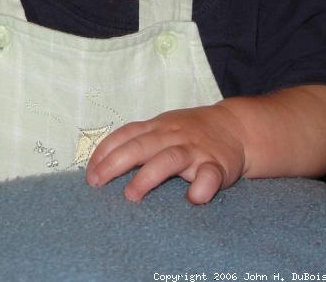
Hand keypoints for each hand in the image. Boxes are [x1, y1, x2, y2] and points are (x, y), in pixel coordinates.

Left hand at [85, 105, 246, 203]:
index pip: (126, 134)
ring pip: (169, 159)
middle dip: (116, 163)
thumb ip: (138, 141)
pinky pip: (210, 175)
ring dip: (148, 176)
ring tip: (131, 195)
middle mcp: (173, 135)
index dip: (105, 151)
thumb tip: (102, 163)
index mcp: (157, 127)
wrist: (236, 126)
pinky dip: (201, 187)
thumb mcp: (163, 128)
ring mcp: (195, 149)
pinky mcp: (218, 164)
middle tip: (97, 183)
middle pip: (141, 145)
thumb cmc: (190, 132)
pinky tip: (193, 198)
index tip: (89, 173)